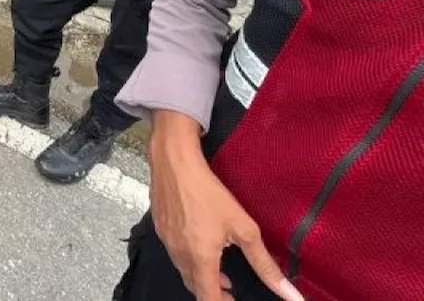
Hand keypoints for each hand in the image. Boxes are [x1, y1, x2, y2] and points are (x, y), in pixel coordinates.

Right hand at [150, 113, 302, 300]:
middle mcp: (179, 255)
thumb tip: (289, 293)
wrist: (174, 163)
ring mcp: (167, 241)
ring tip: (218, 270)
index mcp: (200, 259)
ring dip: (201, 275)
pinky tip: (199, 243)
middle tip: (231, 290)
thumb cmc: (208, 192)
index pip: (208, 298)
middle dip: (212, 292)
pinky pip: (174, 253)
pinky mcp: (160, 228)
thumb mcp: (243, 227)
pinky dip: (189, 258)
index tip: (234, 300)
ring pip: (183, 270)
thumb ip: (264, 264)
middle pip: (194, 286)